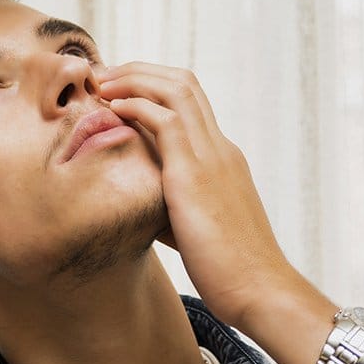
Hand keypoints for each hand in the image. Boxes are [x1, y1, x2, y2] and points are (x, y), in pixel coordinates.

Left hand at [98, 62, 296, 325]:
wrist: (261, 292)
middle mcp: (220, 148)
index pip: (189, 101)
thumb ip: (168, 205)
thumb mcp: (193, 226)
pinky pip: (167, 121)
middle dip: (139, 71)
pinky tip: (113, 109)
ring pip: (176, 90)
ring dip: (134, 79)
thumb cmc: (228, 270)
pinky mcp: (197, 175)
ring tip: (103, 83)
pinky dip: (136, 106)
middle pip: (184, 83)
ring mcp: (212, 157)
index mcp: (222, 158)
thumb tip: (139, 202)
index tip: (118, 89)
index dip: (152, 86)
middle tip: (104, 76)